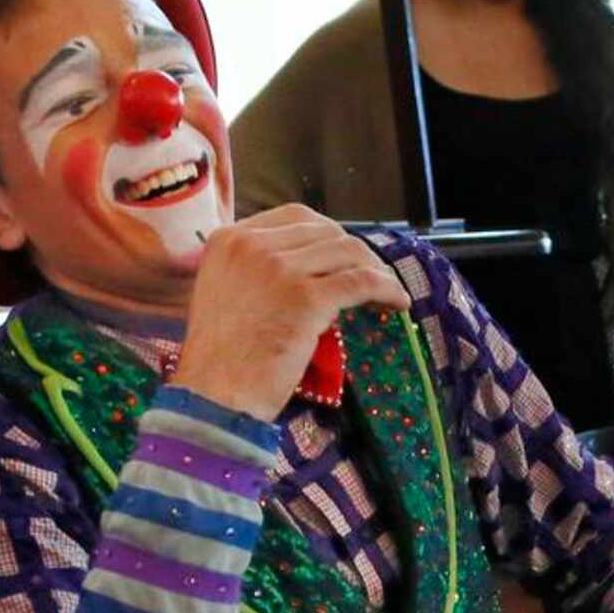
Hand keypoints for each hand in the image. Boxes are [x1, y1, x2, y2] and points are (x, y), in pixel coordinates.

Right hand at [173, 205, 410, 420]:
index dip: (330, 235)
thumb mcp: (227, 293)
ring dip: (375, 270)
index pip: (297, 217)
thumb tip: (312, 266)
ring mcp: (280, 269)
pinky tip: (397, 303)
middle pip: (328, 232)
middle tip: (371, 278)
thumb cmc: (222, 358)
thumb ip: (258, 270)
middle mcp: (252, 245)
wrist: (215, 395)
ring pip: (349, 252)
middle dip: (356, 254)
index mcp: (229, 240)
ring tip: (386, 292)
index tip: (345, 257)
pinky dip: (387, 289)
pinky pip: (362, 282)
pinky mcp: (306, 298)